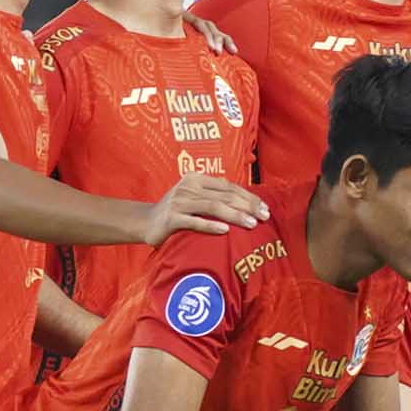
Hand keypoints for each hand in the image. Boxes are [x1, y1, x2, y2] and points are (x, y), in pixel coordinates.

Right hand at [145, 173, 266, 238]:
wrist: (146, 222)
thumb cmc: (177, 211)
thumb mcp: (195, 198)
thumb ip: (215, 196)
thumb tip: (247, 203)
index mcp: (196, 179)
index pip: (228, 186)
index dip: (248, 196)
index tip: (264, 208)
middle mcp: (188, 187)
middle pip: (224, 196)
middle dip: (247, 206)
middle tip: (264, 217)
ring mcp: (179, 202)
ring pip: (212, 207)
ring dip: (234, 215)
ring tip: (251, 224)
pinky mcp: (171, 218)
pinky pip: (194, 222)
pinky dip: (210, 225)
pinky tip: (225, 230)